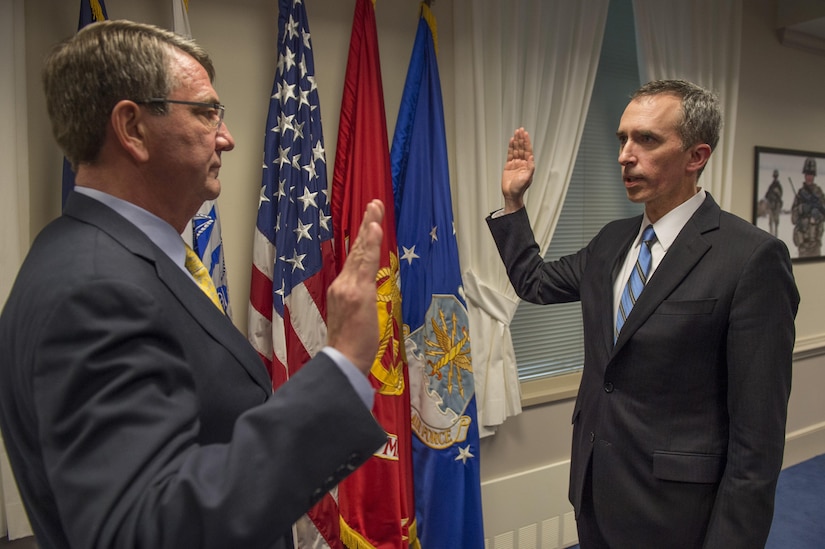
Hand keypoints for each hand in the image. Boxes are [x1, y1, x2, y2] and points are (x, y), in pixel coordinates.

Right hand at [326, 199, 383, 373]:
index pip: (354, 260)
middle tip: (374, 204)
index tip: (369, 223)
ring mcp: (348, 288)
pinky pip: (365, 264)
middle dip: (366, 225)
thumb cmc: (349, 347)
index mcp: (341, 291)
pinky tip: (374, 229)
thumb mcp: (352, 320)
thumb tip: (367, 297)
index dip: (362, 241)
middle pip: (356, 250)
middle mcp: (342, 285)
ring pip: (360, 253)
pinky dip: (369, 244)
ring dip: (369, 228)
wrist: (342, 361)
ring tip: (375, 208)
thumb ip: (358, 303)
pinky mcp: (357, 293)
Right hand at [501, 127, 534, 212]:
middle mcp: (522, 163)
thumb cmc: (520, 189)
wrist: (511, 195)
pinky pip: (510, 154)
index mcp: (528, 165)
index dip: (526, 142)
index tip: (525, 134)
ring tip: (516, 133)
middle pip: (522, 148)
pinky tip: (511, 141)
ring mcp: (515, 163)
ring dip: (516, 141)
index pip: (528, 150)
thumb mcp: (527, 178)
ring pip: (516, 150)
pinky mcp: (509, 166)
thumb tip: (531, 157)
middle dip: (521, 139)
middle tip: (520, 130)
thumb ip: (530, 168)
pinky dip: (511, 148)